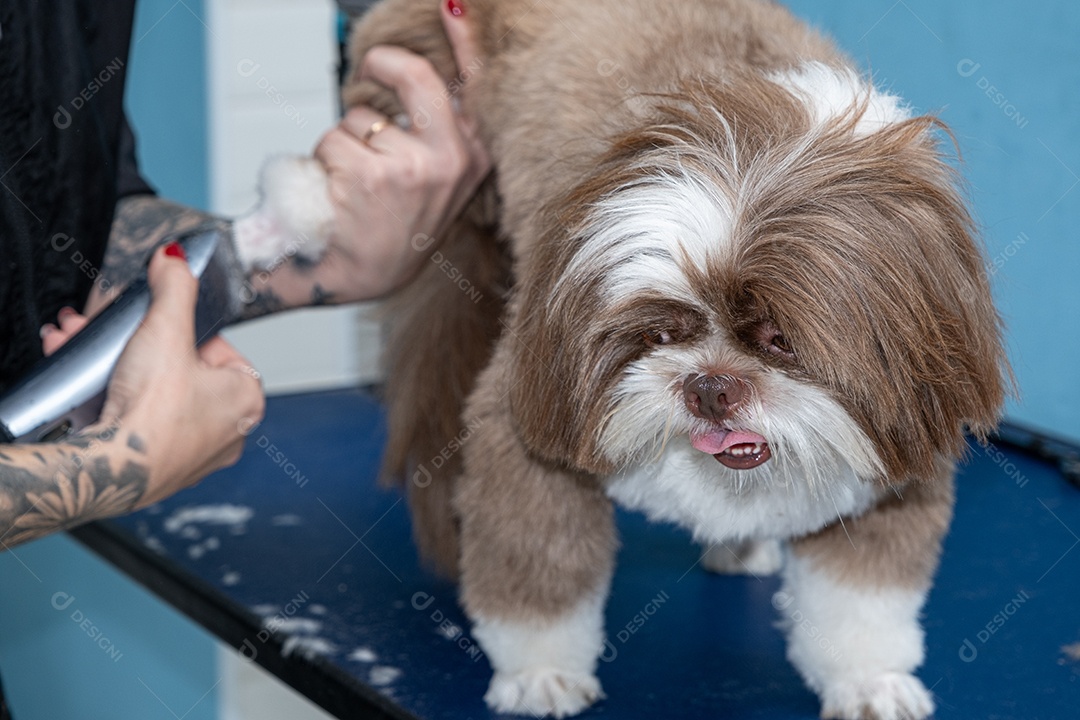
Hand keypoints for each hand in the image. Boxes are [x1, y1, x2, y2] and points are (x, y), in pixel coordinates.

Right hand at [42, 245, 264, 507]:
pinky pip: (136, 423)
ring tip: (83, 346)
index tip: (155, 326)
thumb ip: (174, 289)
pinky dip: (110, 401)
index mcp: (247, 400)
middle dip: (134, 346)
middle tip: (110, 331)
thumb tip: (175, 259)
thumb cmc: (154, 410)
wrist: (112, 469)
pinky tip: (83, 385)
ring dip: (115, 368)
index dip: (181, 332)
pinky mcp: (158, 470)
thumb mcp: (166, 330)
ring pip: (153, 395)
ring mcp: (193, 454)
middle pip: (179, 371)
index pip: (219, 350)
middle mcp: (228, 433)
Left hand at [310, 2, 489, 300]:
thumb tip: (420, 71)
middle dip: (381, 66)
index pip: (476, 85)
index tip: (454, 2)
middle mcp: (451, 160)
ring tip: (355, 185)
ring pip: (360, 118)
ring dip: (344, 142)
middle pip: (415, 75)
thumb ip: (438, 131)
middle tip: (366, 72)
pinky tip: (338, 195)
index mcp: (472, 158)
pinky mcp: (370, 176)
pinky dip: (324, 162)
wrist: (358, 276)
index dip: (465, 38)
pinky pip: (332, 140)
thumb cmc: (392, 227)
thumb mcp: (435, 182)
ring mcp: (412, 168)